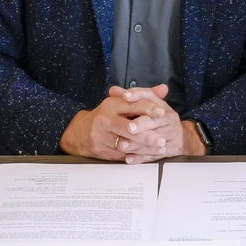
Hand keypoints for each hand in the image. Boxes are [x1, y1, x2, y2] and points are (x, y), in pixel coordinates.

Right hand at [59, 84, 195, 162]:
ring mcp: (102, 136)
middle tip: (162, 139)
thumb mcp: (121, 102)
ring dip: (144, 147)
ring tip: (159, 148)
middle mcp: (105, 120)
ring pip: (126, 144)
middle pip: (128, 128)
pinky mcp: (101, 150)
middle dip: (147, 135)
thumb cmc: (106, 115)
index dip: (148, 109)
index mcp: (111, 105)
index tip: (162, 113)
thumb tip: (164, 89)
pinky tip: (148, 155)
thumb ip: (144, 96)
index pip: (132, 105)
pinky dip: (136, 155)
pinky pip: (121, 154)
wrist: (80, 132)